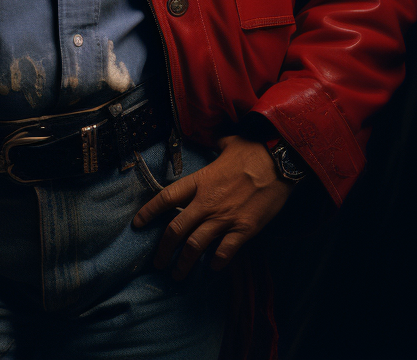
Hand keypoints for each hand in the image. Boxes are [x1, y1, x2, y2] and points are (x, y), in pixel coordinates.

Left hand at [132, 135, 293, 278]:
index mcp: (199, 181)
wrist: (278, 162)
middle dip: (163, 249)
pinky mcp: (244, 229)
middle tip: (158, 263)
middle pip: (175, 229)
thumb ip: (218, 145)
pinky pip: (224, 252)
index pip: (166, 198)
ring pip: (195, 246)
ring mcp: (224, 217)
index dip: (149, 212)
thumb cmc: (253, 150)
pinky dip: (216, 263)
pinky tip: (211, 268)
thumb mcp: (229, 143)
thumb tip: (219, 141)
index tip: (137, 225)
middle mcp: (206, 202)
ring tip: (178, 275)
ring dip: (184, 263)